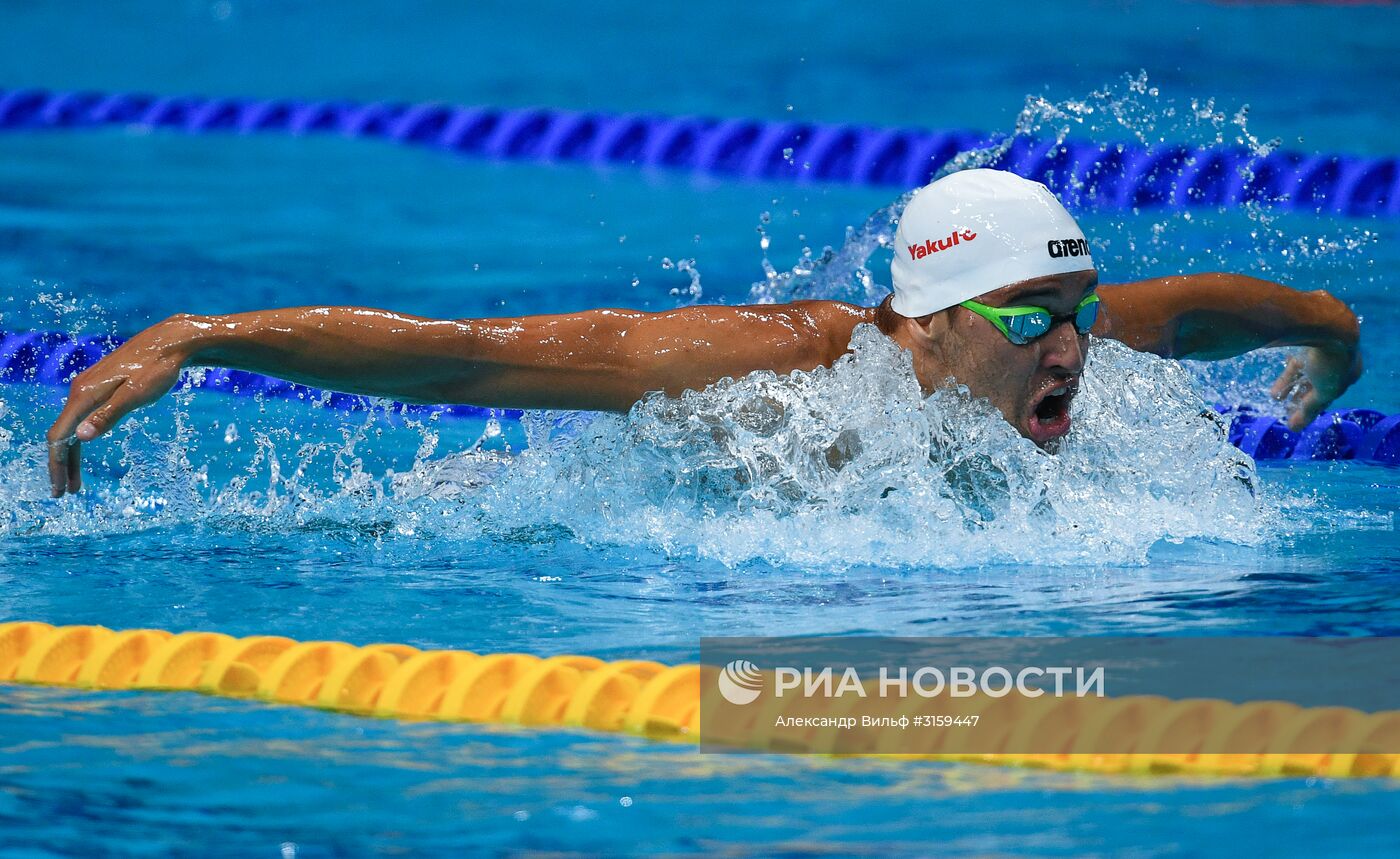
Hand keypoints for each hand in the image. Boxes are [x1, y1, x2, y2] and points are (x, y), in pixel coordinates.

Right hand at [45, 316, 198, 496]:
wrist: (169, 343)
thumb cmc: (158, 369)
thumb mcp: (137, 394)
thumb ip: (109, 415)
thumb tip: (82, 437)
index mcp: (85, 395)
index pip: (60, 436)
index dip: (57, 465)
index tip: (60, 490)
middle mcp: (80, 390)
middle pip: (62, 434)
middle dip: (61, 465)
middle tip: (66, 493)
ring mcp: (88, 387)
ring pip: (72, 426)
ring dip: (72, 454)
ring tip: (77, 482)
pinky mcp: (99, 386)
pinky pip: (82, 416)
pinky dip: (81, 437)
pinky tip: (86, 446)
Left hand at [1268, 342, 1363, 430]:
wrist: (1324, 322)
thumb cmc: (1330, 359)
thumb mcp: (1324, 389)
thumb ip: (1310, 408)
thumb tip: (1294, 428)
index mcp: (1350, 370)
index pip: (1330, 393)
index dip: (1313, 406)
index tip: (1298, 416)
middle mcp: (1337, 358)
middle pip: (1317, 383)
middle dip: (1301, 397)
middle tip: (1286, 409)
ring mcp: (1321, 347)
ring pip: (1304, 372)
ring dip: (1290, 386)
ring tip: (1275, 398)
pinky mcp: (1305, 339)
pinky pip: (1296, 360)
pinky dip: (1286, 373)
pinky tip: (1276, 381)